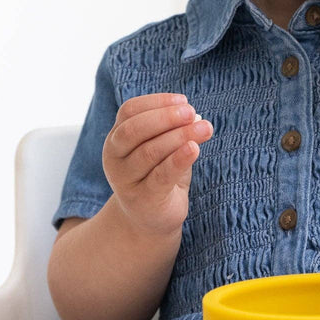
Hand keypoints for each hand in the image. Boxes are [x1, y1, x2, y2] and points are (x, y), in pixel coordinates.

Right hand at [102, 93, 212, 236]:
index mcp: (116, 138)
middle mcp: (114, 158)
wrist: (150, 219)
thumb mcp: (163, 148)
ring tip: (205, 128)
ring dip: (180, 136)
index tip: (184, 100)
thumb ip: (174, 131)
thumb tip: (194, 116)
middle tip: (192, 113)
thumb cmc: (158, 175)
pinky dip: (178, 159)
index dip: (156, 102)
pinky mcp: (143, 200)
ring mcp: (125, 181)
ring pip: (150, 152)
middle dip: (166, 117)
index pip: (130, 111)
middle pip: (134, 129)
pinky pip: (161, 176)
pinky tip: (195, 148)